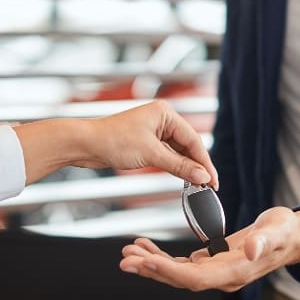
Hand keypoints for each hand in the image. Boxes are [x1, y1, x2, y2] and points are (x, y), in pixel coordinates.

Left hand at [13, 100, 217, 186]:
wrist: (86, 145)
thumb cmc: (113, 141)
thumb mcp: (151, 155)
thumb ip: (180, 166)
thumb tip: (202, 176)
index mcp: (165, 113)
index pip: (193, 139)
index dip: (204, 162)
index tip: (212, 180)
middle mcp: (161, 119)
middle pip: (188, 145)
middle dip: (198, 166)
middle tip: (209, 185)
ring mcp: (153, 131)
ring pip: (178, 152)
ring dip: (187, 168)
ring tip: (198, 185)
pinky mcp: (146, 143)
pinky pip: (167, 155)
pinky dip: (175, 167)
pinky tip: (183, 178)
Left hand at [120, 207, 299, 291]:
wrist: (292, 236)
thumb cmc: (286, 231)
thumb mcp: (277, 230)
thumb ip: (264, 241)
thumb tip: (251, 250)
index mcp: (235, 272)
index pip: (196, 278)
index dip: (169, 271)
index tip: (146, 261)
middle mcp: (222, 277)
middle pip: (180, 279)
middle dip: (151, 270)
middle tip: (125, 259)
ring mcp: (216, 272)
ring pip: (177, 273)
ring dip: (151, 264)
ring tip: (128, 253)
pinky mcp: (212, 262)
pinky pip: (181, 264)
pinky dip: (161, 257)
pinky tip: (145, 248)